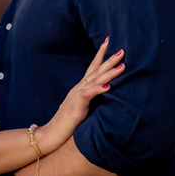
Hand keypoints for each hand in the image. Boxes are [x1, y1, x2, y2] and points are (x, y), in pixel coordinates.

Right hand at [35, 38, 123, 154]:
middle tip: (122, 50)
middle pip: (95, 70)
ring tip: (122, 66)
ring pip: (94, 80)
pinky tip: (109, 86)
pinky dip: (98, 89)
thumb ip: (92, 99)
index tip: (109, 42)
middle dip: (109, 59)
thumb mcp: (83, 108)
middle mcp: (78, 88)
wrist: (52, 134)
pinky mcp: (76, 107)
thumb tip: (107, 94)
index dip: (101, 55)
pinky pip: (88, 95)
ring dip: (109, 72)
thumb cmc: (68, 123)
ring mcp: (76, 96)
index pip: (92, 67)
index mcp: (81, 87)